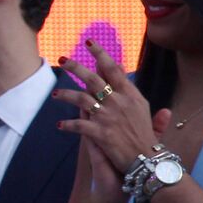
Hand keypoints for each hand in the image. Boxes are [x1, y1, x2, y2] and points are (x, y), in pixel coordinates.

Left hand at [55, 41, 169, 182]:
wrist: (148, 160)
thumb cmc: (144, 135)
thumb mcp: (143, 109)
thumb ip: (130, 90)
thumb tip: (122, 69)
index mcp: (130, 95)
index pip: (113, 70)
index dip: (100, 55)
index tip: (89, 43)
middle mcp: (119, 102)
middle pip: (93, 79)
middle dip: (76, 67)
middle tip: (63, 60)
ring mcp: (109, 117)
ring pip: (81, 99)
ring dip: (66, 95)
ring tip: (55, 95)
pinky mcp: (101, 133)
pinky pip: (79, 125)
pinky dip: (68, 125)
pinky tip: (59, 125)